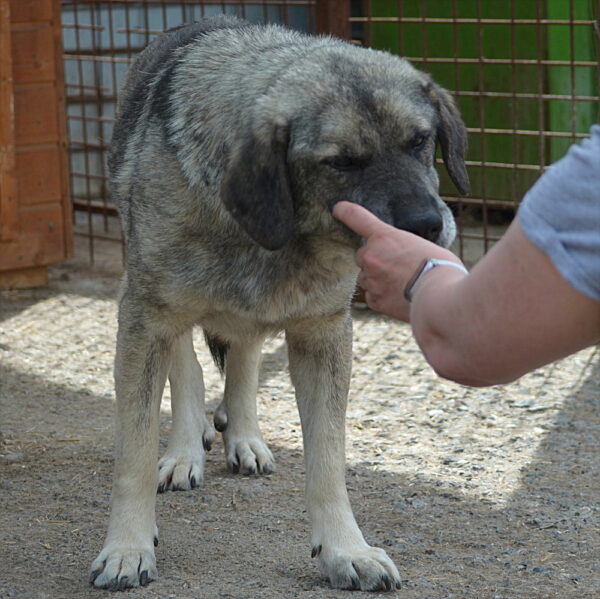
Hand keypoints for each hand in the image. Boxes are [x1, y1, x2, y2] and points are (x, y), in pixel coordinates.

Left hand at [332, 201, 463, 320]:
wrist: (440, 298)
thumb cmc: (441, 269)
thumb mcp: (423, 245)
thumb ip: (403, 247)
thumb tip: (402, 258)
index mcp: (384, 237)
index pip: (357, 218)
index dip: (344, 211)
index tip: (337, 209)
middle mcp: (371, 256)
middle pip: (363, 256)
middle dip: (375, 260)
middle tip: (397, 267)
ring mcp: (371, 279)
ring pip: (366, 278)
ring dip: (377, 279)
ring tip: (401, 284)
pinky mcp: (374, 300)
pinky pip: (372, 296)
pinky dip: (382, 297)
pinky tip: (399, 297)